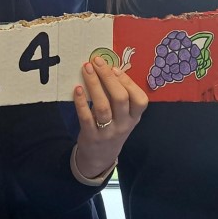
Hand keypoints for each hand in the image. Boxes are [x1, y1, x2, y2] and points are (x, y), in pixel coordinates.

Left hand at [73, 56, 147, 178]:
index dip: (127, 82)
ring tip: (86, 69)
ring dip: (94, 85)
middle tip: (96, 61)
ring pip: (103, 106)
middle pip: (120, 98)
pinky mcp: (91, 136)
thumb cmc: (112, 128)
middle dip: (108, 77)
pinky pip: (86, 118)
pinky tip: (77, 89)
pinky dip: (81, 102)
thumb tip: (108, 67)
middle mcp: (124, 124)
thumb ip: (119, 96)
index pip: (140, 99)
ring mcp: (108, 131)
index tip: (114, 67)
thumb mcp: (122, 115)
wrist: (100, 157)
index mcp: (134, 117)